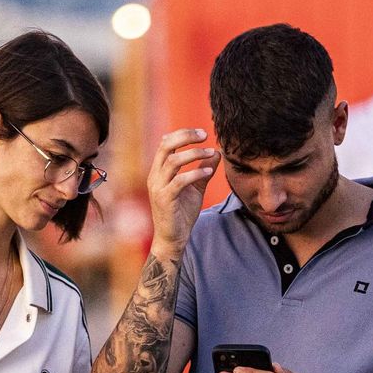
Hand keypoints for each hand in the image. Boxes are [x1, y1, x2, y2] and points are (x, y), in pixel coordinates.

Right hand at [147, 128, 219, 257]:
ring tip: (211, 153)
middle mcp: (156, 176)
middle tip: (205, 135)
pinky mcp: (165, 200)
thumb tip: (217, 152)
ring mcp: (158, 188)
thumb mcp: (196, 188)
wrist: (173, 239)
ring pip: (172, 161)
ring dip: (194, 154)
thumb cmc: (181, 213)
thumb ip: (204, 171)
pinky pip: (179, 181)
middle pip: (165, 146)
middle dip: (185, 137)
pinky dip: (195, 173)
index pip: (166, 143)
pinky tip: (208, 172)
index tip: (202, 133)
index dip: (182, 134)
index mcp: (160, 171)